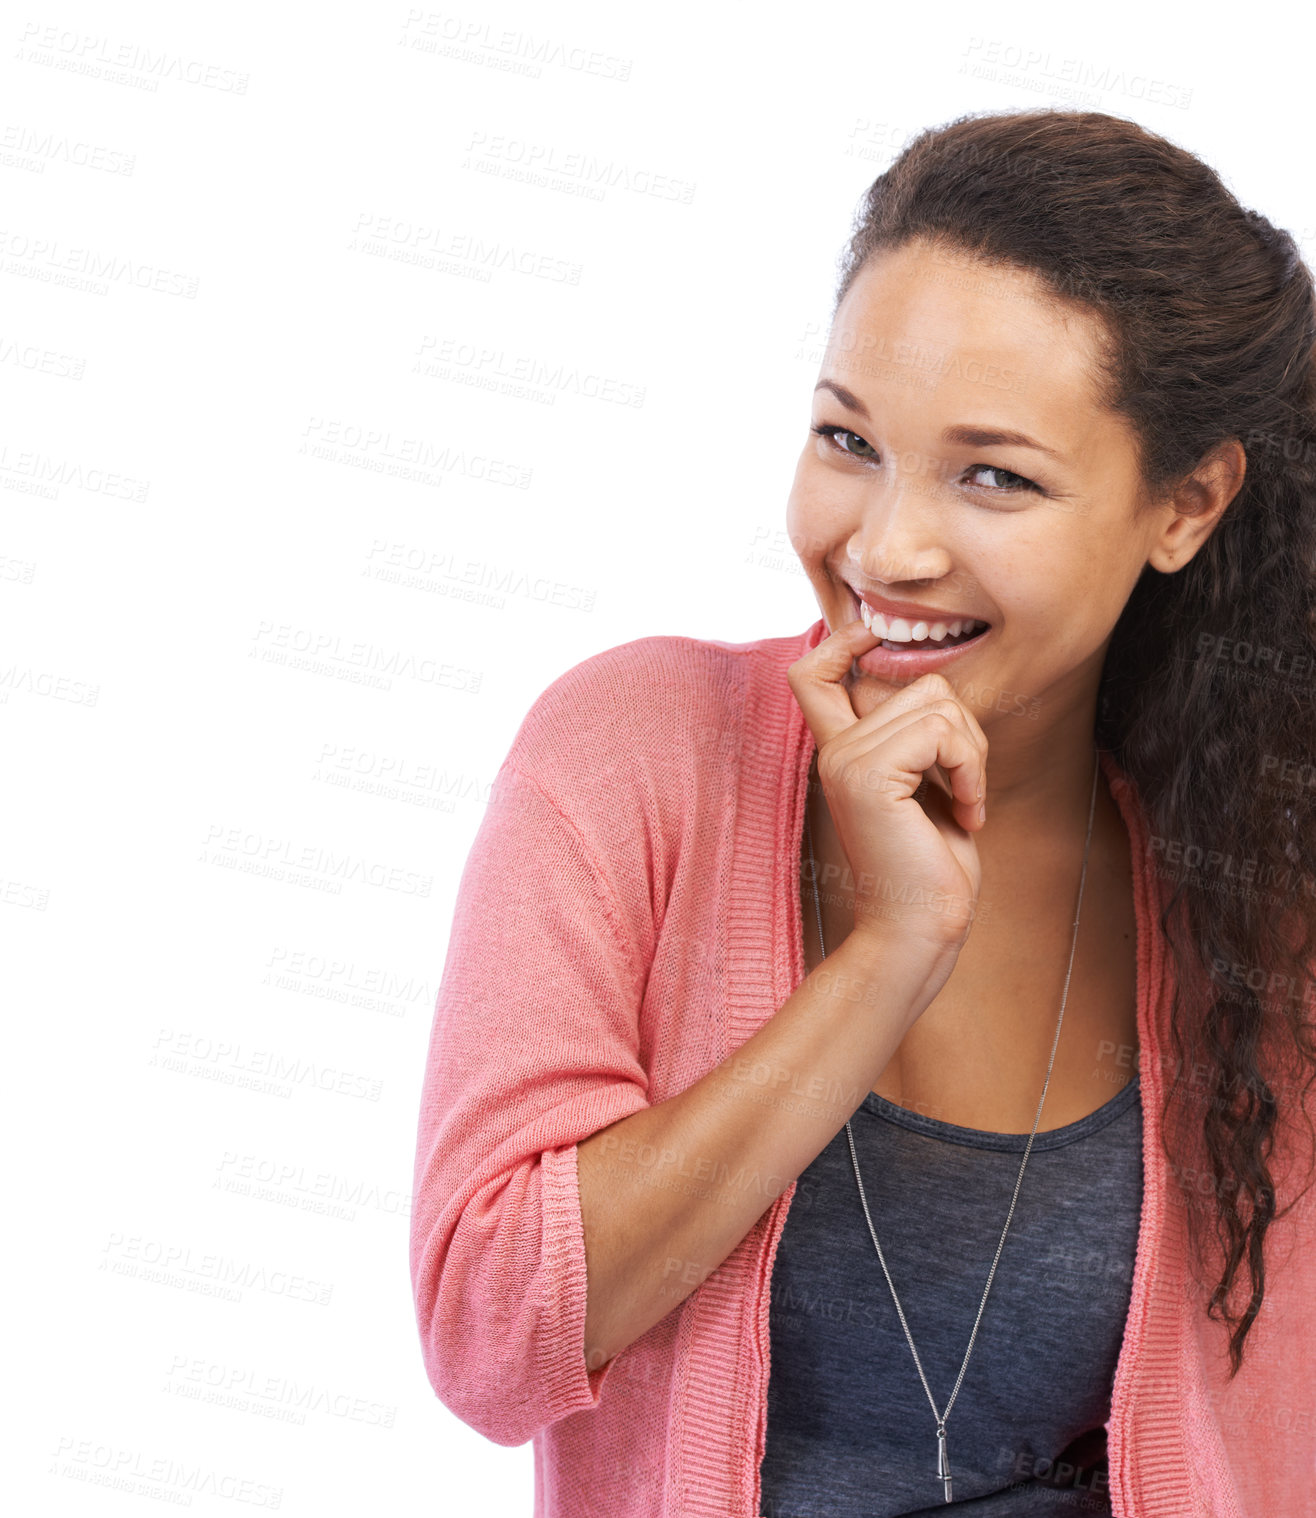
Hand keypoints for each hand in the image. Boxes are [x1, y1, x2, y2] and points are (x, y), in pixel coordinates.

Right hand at [787, 617, 987, 957]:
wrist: (918, 930)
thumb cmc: (930, 869)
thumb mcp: (923, 787)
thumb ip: (916, 738)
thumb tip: (937, 687)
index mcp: (841, 752)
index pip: (811, 673)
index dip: (842, 642)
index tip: (879, 643)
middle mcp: (834, 751)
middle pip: (921, 683)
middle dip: (966, 730)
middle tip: (966, 784)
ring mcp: (845, 761)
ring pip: (937, 702)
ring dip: (973, 752)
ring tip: (964, 800)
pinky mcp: (868, 776)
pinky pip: (941, 732)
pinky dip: (971, 768)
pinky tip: (966, 811)